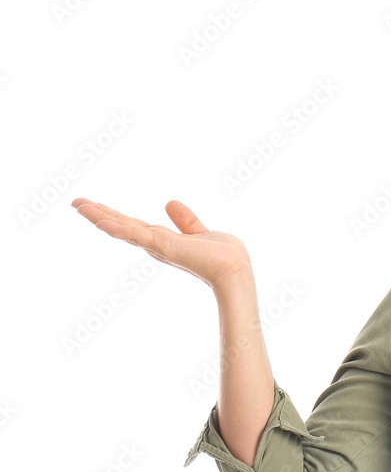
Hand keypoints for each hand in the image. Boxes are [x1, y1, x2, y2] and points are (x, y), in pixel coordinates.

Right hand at [71, 198, 251, 290]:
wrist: (233, 269)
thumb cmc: (223, 256)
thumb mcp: (199, 232)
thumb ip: (185, 221)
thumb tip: (169, 203)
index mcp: (164, 242)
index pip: (134, 226)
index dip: (115, 216)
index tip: (96, 206)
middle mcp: (156, 245)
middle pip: (122, 226)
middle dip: (100, 214)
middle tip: (76, 202)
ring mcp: (156, 246)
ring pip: (121, 228)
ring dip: (99, 216)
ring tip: (77, 205)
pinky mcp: (161, 246)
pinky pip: (132, 234)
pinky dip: (115, 227)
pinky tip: (98, 218)